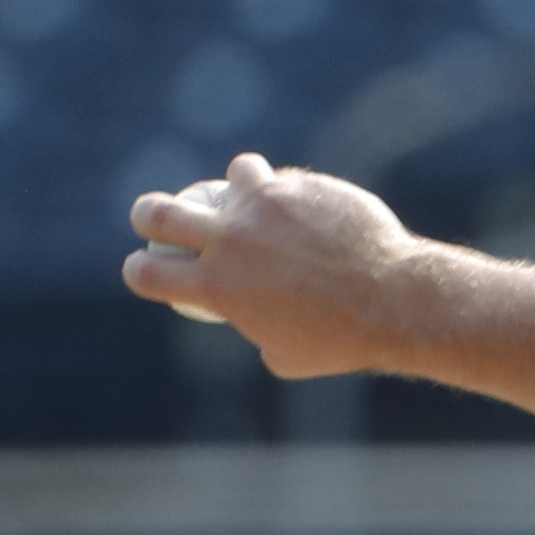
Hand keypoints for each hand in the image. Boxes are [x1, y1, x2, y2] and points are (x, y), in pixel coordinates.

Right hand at [123, 155, 424, 378]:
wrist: (394, 303)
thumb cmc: (344, 341)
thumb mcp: (286, 355)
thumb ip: (253, 329)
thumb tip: (247, 317)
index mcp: (216, 288)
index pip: (146, 272)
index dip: (140, 271)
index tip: (149, 270)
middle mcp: (228, 241)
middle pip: (157, 213)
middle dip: (149, 216)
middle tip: (159, 220)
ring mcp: (259, 207)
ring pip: (230, 179)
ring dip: (239, 191)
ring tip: (262, 208)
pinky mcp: (294, 187)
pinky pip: (280, 179)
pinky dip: (288, 194)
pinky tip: (308, 212)